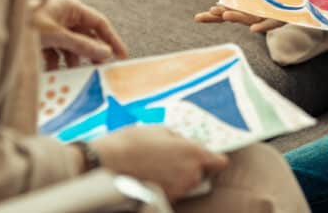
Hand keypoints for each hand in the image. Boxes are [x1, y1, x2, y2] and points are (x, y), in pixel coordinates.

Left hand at [34, 0, 128, 69]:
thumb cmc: (25, 26)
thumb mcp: (57, 37)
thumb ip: (82, 45)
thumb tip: (106, 54)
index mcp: (70, 6)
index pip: (98, 22)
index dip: (111, 39)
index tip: (121, 56)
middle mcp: (63, 14)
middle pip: (86, 35)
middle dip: (92, 52)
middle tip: (100, 69)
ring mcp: (53, 26)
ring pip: (72, 45)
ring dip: (74, 59)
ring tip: (77, 73)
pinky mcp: (42, 39)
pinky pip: (57, 52)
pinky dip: (58, 62)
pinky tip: (55, 72)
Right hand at [90, 125, 228, 201]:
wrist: (107, 162)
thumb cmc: (133, 142)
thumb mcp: (160, 130)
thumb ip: (179, 138)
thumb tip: (185, 142)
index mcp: (193, 152)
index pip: (220, 162)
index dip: (215, 158)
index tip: (208, 156)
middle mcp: (190, 173)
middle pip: (202, 173)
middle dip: (192, 166)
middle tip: (173, 157)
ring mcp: (178, 189)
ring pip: (187, 183)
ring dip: (179, 176)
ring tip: (159, 165)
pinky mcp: (164, 198)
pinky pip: (173, 191)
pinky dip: (167, 185)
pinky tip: (152, 175)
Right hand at [193, 0, 286, 32]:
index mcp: (245, 8)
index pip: (225, 14)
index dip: (212, 16)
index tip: (197, 18)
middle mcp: (254, 15)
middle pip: (236, 17)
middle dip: (223, 15)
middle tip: (211, 11)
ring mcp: (267, 17)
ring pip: (251, 19)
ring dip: (238, 18)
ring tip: (226, 15)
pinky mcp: (282, 17)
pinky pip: (272, 23)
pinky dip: (263, 26)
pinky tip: (254, 29)